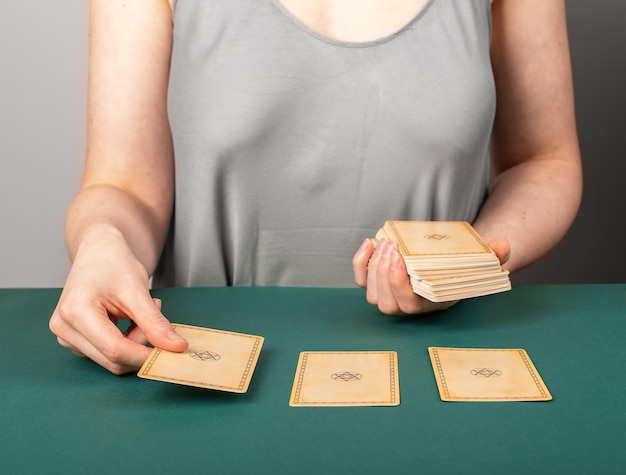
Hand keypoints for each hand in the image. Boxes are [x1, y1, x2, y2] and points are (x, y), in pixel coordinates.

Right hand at [49, 236, 186, 373]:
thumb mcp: (138, 290)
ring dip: (134, 342)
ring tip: (140, 311)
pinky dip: (125, 341)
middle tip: (155, 313)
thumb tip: (175, 348)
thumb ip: (155, 322)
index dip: (146, 355)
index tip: (171, 350)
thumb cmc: (113, 263)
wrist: (98, 252)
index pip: (115, 350)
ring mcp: (66, 336)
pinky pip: (106, 353)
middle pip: (112, 359)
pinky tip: (129, 319)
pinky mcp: (74, 340)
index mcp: (75, 312)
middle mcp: (64, 328)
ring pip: (111, 359)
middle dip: (141, 344)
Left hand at [352, 236, 510, 314]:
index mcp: (429, 304)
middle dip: (384, 273)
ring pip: (370, 291)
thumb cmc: (463, 266)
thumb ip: (495, 256)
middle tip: (394, 246)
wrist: (447, 264)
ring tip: (387, 243)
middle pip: (384, 301)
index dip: (399, 285)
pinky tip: (370, 242)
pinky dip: (360, 262)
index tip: (402, 260)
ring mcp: (388, 294)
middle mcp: (406, 304)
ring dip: (373, 267)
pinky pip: (360, 278)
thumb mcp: (482, 262)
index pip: (407, 305)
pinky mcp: (376, 281)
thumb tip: (503, 245)